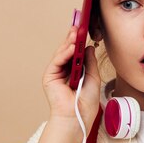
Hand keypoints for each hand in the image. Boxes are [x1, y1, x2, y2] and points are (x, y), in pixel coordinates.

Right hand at [38, 26, 100, 142]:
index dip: (80, 41)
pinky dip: (64, 53)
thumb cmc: (86, 102)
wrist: (78, 117)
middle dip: (74, 38)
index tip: (86, 29)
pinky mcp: (49, 77)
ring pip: (62, 54)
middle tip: (80, 26)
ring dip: (69, 43)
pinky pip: (57, 61)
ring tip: (76, 33)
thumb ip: (90, 62)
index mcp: (75, 71)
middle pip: (68, 51)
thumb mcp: (93, 78)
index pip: (76, 52)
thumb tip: (89, 46)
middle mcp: (64, 70)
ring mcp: (56, 73)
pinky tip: (71, 47)